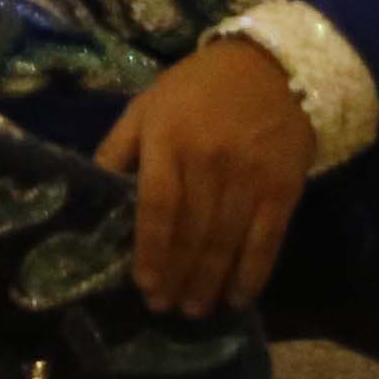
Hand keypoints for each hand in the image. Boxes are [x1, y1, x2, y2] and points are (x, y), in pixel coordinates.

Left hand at [101, 34, 316, 316]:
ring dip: (209, 282)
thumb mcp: (145, 107)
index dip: (150, 249)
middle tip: (164, 308)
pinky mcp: (284, 190)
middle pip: (192, 231)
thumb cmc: (195, 89)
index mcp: (168, 141)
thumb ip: (119, 150)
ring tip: (194, 310)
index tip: (143, 284)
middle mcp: (209, 163)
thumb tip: (94, 193)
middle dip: (176, 275)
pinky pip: (268, 241)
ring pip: (227, 242)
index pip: (157, 206)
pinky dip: (253, 274)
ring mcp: (250, 178)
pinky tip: (238, 298)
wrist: (272, 69)